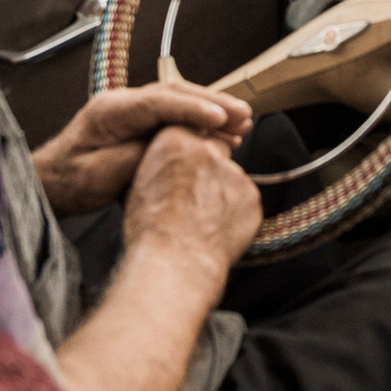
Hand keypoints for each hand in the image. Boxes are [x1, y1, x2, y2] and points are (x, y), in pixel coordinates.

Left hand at [32, 83, 252, 213]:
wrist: (54, 183)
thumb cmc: (72, 181)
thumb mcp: (104, 175)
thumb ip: (138, 155)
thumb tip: (174, 145)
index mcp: (110, 111)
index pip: (158, 101)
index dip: (192, 108)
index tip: (219, 117)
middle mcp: (123, 102)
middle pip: (174, 93)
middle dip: (212, 103)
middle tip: (243, 116)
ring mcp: (132, 110)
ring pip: (178, 101)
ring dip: (211, 109)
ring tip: (242, 122)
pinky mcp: (139, 122)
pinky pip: (175, 115)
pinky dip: (200, 120)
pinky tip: (221, 131)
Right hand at [121, 126, 260, 275]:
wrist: (175, 261)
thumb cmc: (149, 229)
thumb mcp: (139, 186)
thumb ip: (161, 166)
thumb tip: (166, 169)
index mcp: (174, 141)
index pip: (188, 129)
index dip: (187, 148)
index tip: (184, 163)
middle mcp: (207, 150)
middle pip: (215, 146)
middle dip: (208, 164)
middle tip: (194, 192)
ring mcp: (233, 172)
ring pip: (230, 175)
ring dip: (221, 190)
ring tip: (202, 219)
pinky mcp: (252, 196)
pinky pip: (244, 199)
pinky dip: (234, 211)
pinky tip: (216, 229)